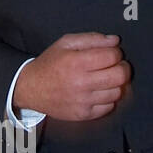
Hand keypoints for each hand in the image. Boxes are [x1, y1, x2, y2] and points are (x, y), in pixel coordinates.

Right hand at [13, 33, 129, 119]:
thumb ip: (91, 39)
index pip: (113, 56)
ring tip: (105, 80)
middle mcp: (81, 83)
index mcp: (77, 62)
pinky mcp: (83, 114)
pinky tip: (98, 92)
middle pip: (120, 76)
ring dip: (115, 85)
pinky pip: (109, 107)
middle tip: (115, 66)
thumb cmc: (49, 65)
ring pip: (117, 92)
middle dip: (122, 68)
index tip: (111, 53)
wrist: (30, 89)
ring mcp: (83, 101)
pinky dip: (107, 99)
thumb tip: (114, 40)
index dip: (116, 52)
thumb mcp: (66, 43)